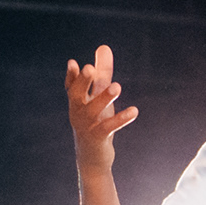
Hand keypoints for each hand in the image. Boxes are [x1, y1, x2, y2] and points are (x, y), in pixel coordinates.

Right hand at [66, 44, 136, 175]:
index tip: (73, 64)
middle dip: (82, 82)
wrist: (92, 158)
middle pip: (76, 95)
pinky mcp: (98, 138)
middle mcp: (78, 112)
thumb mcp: (99, 95)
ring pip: (93, 110)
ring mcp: (86, 126)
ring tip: (117, 86)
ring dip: (104, 98)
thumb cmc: (95, 121)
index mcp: (77, 101)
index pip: (71, 86)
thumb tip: (104, 46)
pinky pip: (108, 127)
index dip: (72, 76)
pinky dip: (121, 119)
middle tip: (90, 69)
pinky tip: (134, 111)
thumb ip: (102, 72)